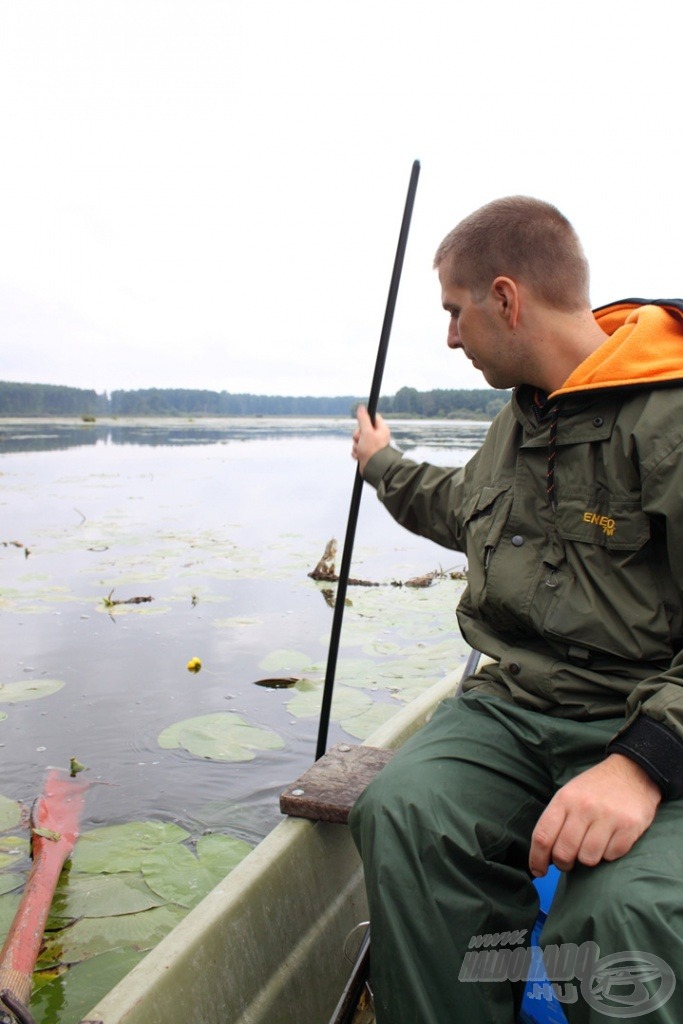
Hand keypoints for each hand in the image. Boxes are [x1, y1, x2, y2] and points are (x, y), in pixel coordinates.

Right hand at [352, 405, 390, 474]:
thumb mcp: (367, 432)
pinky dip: (355, 453)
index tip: (361, 423)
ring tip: (361, 450)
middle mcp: (376, 436)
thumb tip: (361, 408)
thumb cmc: (373, 451)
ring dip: (355, 445)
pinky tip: (359, 456)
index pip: (372, 417)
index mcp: (381, 429)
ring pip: (357, 440)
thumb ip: (363, 419)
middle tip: (360, 439)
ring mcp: (371, 445)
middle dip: (357, 435)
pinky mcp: (366, 453)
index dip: (365, 419)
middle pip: (361, 429)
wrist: (373, 470)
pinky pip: (356, 449)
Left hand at [529, 754, 661, 875]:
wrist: (633, 771)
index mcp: (564, 799)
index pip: (543, 836)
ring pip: (588, 858)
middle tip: (568, 862)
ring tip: (591, 847)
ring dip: (587, 859)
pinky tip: (609, 841)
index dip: (537, 859)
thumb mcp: (570, 794)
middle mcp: (584, 808)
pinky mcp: (629, 827)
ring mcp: (607, 817)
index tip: (538, 871)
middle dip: (563, 864)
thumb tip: (544, 854)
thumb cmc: (596, 787)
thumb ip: (557, 820)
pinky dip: (609, 854)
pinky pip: (611, 856)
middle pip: (563, 852)